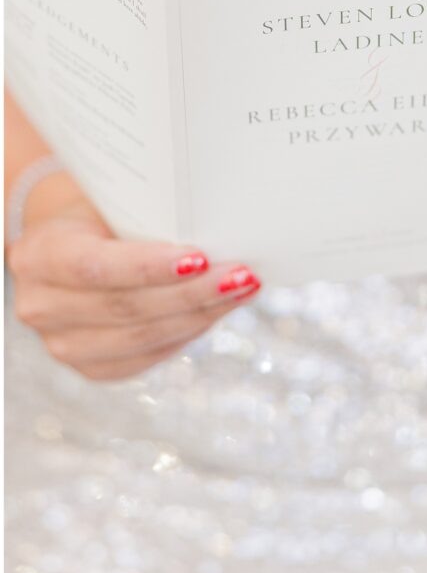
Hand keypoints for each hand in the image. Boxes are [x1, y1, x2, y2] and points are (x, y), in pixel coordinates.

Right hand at [7, 185, 260, 380]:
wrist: (70, 244)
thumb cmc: (100, 214)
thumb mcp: (111, 204)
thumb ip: (148, 220)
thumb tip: (218, 230)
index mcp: (39, 256)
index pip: (94, 267)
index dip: (148, 267)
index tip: (200, 259)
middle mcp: (42, 307)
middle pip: (127, 308)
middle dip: (192, 293)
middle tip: (242, 275)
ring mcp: (64, 344)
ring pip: (144, 338)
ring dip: (202, 314)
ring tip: (242, 290)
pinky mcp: (93, 368)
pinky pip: (149, 356)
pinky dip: (189, 332)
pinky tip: (218, 310)